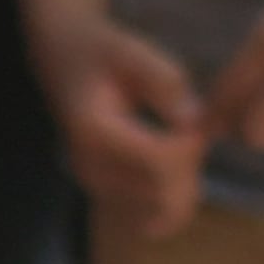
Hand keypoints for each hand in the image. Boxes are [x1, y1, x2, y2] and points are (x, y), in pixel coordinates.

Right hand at [39, 17, 208, 239]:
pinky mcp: (105, 190)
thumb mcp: (132, 51)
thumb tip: (195, 124)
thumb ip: (165, 83)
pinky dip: (176, 190)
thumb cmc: (101, 51)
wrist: (60, 57)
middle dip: (193, 162)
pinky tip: (177, 159)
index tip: (203, 118)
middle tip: (198, 126)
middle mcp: (89, 164)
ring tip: (184, 136)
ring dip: (187, 177)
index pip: (158, 159)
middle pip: (164, 190)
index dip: (191, 144)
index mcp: (92, 130)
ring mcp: (96, 182)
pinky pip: (156, 212)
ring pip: (164, 206)